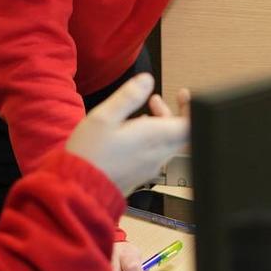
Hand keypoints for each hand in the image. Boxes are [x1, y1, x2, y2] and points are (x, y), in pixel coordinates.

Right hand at [65, 74, 188, 194]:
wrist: (78, 191)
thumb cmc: (89, 154)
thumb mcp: (104, 117)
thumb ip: (128, 96)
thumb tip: (147, 80)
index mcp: (154, 138)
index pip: (190, 125)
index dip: (191, 108)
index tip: (183, 94)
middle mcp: (157, 154)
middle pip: (180, 133)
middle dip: (171, 112)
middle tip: (155, 99)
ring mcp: (150, 166)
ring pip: (167, 142)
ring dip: (159, 124)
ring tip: (141, 112)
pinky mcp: (140, 174)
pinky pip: (155, 153)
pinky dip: (151, 138)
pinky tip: (133, 132)